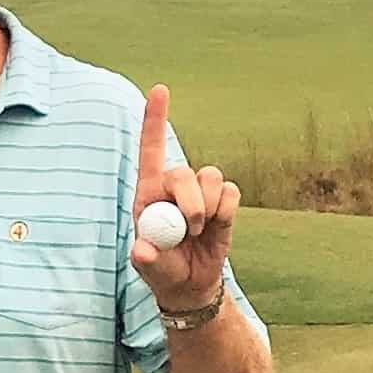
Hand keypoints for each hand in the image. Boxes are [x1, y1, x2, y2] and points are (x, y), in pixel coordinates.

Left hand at [129, 84, 238, 311]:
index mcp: (148, 194)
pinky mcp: (223, 201)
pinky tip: (216, 228)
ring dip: (208, 207)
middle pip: (183, 171)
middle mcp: (174, 187)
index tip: (160, 89)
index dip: (155, 119)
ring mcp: (200, 192)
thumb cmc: (162, 270)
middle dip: (190, 200)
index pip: (151, 150)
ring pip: (211, 177)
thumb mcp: (150, 268)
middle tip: (190, 229)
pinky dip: (226, 211)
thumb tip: (142, 251)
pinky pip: (231, 192)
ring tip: (199, 232)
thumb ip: (146, 259)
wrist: (190, 284)